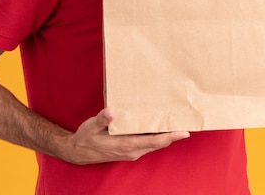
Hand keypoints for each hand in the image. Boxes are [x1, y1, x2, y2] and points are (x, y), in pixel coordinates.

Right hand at [61, 108, 188, 164]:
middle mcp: (132, 151)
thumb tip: (111, 112)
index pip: (154, 141)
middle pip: (158, 143)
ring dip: (165, 136)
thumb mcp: (91, 127)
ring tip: (175, 124)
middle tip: (186, 123)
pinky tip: (157, 128)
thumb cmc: (86, 138)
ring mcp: (131, 152)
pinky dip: (156, 138)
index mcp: (125, 144)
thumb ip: (102, 119)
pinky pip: (147, 145)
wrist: (78, 152)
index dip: (170, 137)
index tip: (184, 132)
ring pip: (154, 144)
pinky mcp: (129, 151)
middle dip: (173, 135)